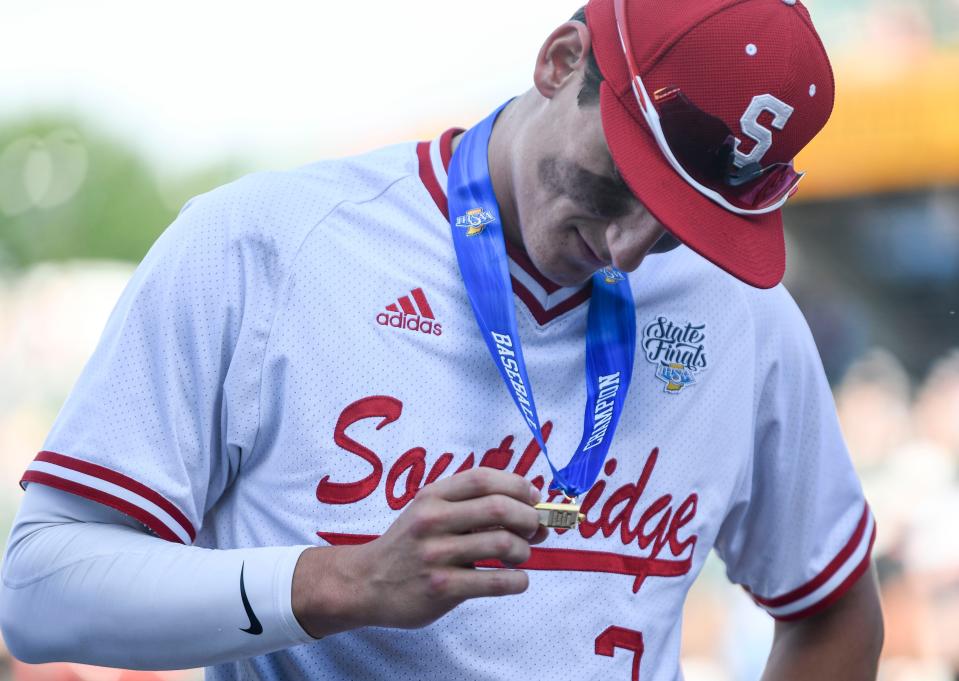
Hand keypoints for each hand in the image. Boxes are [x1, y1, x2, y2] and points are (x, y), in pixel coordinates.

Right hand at [292, 468, 547, 637]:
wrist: (365, 582)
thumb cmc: (409, 545)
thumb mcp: (428, 512)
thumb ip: (469, 506)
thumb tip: (530, 508)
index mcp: (432, 496)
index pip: (484, 478)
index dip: (518, 485)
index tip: (534, 498)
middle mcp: (432, 521)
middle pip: (499, 507)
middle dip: (529, 518)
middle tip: (536, 530)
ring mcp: (436, 555)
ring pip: (502, 544)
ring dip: (524, 551)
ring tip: (520, 556)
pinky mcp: (441, 588)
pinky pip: (495, 582)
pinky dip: (517, 581)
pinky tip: (517, 580)